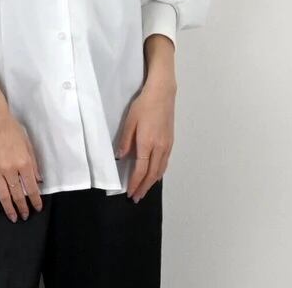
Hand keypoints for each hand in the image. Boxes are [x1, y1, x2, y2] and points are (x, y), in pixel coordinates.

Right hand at [0, 48, 43, 221]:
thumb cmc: (11, 128)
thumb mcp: (28, 143)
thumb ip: (33, 163)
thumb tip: (38, 180)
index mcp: (23, 163)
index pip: (32, 187)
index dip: (36, 200)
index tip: (37, 208)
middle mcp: (10, 170)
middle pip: (17, 194)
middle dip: (23, 207)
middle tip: (25, 216)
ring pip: (2, 195)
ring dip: (8, 208)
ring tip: (13, 217)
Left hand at [115, 77, 175, 202]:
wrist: (162, 94)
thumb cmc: (144, 105)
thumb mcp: (130, 121)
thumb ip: (125, 140)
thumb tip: (121, 157)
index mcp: (147, 143)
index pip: (141, 169)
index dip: (136, 183)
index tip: (130, 193)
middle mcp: (160, 147)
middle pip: (152, 174)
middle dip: (144, 187)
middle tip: (137, 197)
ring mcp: (167, 145)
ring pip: (161, 169)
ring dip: (152, 182)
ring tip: (145, 190)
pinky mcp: (170, 141)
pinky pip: (165, 162)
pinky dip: (159, 172)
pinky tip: (156, 174)